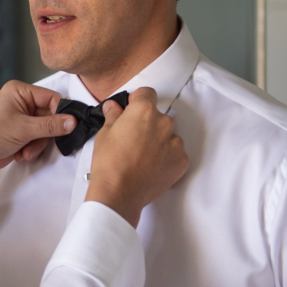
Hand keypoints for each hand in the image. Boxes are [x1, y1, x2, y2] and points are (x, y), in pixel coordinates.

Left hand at [0, 81, 76, 194]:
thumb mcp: (22, 129)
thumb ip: (50, 126)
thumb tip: (72, 121)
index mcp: (20, 91)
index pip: (52, 98)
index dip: (61, 113)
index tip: (68, 127)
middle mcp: (22, 102)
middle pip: (51, 116)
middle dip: (46, 134)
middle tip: (43, 143)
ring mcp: (22, 119)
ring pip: (46, 131)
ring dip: (38, 144)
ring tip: (26, 151)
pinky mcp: (21, 133)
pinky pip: (38, 140)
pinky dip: (33, 149)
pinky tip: (21, 154)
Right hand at [85, 87, 188, 226]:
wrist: (119, 193)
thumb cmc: (109, 162)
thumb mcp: (105, 134)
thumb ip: (114, 116)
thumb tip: (114, 107)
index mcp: (144, 111)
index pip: (147, 93)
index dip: (137, 101)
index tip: (131, 111)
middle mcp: (164, 122)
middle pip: (158, 116)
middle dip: (147, 124)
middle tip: (133, 140)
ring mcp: (176, 143)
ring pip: (168, 135)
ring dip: (158, 141)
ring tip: (142, 157)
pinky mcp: (182, 161)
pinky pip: (175, 153)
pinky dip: (166, 157)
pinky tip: (151, 167)